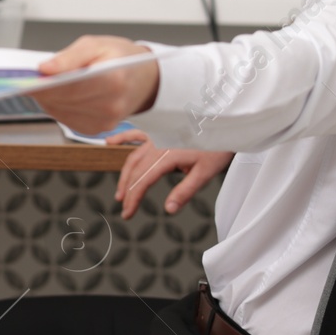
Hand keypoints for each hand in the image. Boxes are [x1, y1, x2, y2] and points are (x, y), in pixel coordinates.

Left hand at [33, 35, 159, 135]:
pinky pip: (66, 119)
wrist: (144, 79)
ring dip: (49, 98)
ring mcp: (104, 122)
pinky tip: (61, 95)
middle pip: (62, 101)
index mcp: (113, 80)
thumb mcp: (96, 44)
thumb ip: (68, 57)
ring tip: (48, 83)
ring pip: (60, 112)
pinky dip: (58, 107)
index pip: (69, 87)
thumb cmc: (121, 58)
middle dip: (43, 90)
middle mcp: (110, 106)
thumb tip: (44, 69)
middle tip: (31, 78)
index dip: (44, 85)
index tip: (25, 81)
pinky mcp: (96, 130)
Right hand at [109, 129, 232, 218]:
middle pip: (135, 171)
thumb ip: (184, 191)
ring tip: (120, 191)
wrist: (225, 121)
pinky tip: (110, 142)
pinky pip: (136, 134)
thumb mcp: (204, 173)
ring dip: (125, 174)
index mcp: (166, 156)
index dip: (133, 199)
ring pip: (133, 156)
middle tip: (125, 208)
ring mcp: (156, 136)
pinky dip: (122, 138)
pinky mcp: (159, 131)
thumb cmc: (217, 145)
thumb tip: (169, 209)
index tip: (128, 213)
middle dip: (127, 191)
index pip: (143, 181)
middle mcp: (157, 144)